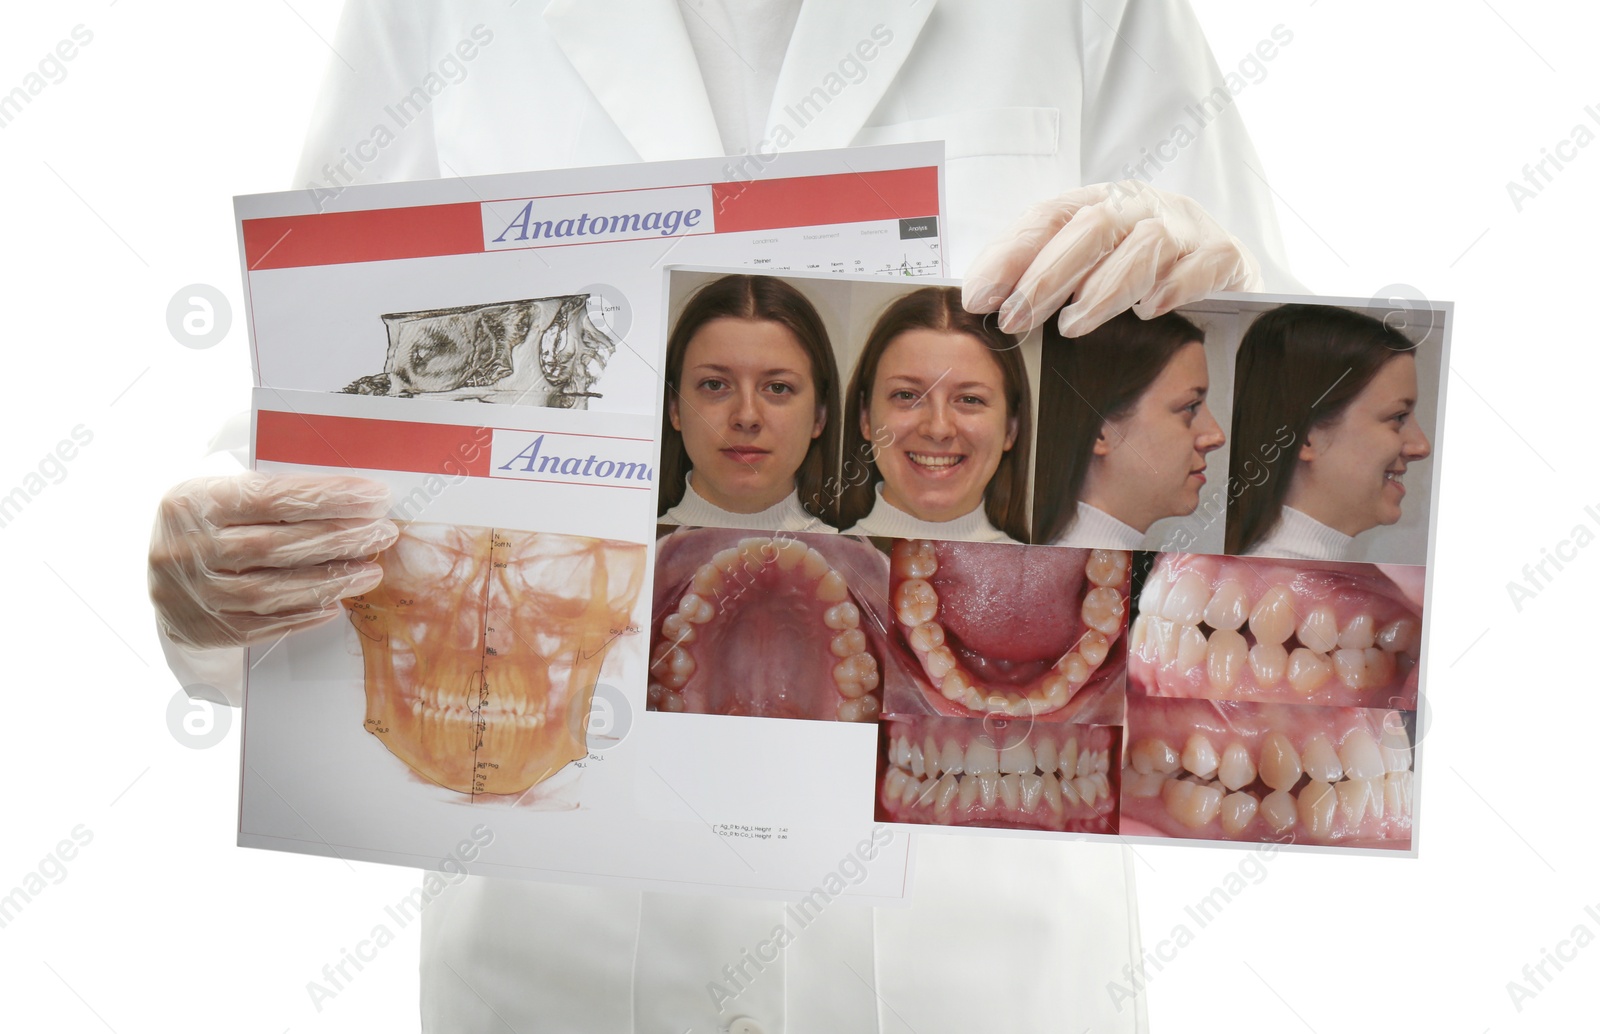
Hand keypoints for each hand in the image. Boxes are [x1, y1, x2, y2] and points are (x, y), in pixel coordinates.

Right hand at [149, 472, 396, 649]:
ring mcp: (197, 593)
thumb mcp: (221, 494)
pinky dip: (304, 614)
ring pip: (274, 590)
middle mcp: (190, 548)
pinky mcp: (208, 629)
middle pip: (279, 545)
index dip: (330, 497)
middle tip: (383, 533)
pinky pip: (264, 625)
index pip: (274, 497)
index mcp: (195, 503)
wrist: (158, 577)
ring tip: (370, 571)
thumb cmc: (206, 526)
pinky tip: (336, 604)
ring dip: (331, 580)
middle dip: (341, 538)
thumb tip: (347, 497)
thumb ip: (272, 495)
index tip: (375, 496)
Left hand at [962, 180, 1262, 336]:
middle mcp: (1142, 207)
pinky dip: (1174, 285)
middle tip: (1014, 319)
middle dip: (1046, 276)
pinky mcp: (1226, 256)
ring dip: (1103, 287)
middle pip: (1091, 226)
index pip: (1049, 217)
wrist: (1226, 275)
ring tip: (1072, 325)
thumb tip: (982, 301)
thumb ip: (1042, 276)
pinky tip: (1150, 310)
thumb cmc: (1143, 276)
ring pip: (1143, 244)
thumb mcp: (1090, 269)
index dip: (1011, 255)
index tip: (979, 296)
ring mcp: (1187, 229)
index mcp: (1103, 203)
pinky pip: (1201, 264)